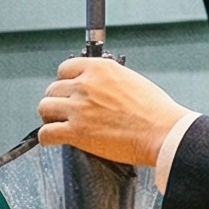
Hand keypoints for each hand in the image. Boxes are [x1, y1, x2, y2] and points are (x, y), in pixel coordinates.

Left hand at [37, 55, 186, 167]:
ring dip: (50, 117)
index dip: (64, 82)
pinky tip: (54, 140)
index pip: (65, 69)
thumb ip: (108, 81)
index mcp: (100, 68)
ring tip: (59, 125)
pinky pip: (46, 133)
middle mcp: (86, 84)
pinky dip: (47, 138)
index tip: (67, 91)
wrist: (164, 132)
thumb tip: (99, 89)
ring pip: (45, 108)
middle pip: (53, 89)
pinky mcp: (77, 131)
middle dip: (58, 101)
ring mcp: (79, 108)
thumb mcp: (131, 80)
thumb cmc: (156, 111)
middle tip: (66, 112)